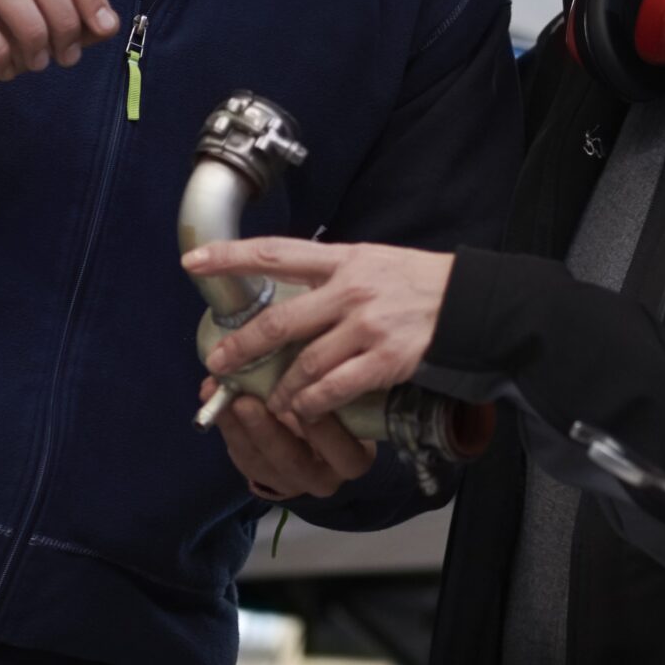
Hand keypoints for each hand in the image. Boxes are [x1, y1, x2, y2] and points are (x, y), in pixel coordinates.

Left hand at [185, 239, 451, 421]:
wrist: (471, 304)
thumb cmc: (420, 283)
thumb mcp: (374, 262)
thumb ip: (334, 275)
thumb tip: (292, 286)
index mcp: (344, 260)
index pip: (276, 253)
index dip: (231, 257)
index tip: (193, 262)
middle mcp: (350, 290)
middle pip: (280, 319)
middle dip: (243, 345)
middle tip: (219, 363)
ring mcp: (366, 325)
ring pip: (305, 363)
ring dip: (282, 388)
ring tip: (271, 401)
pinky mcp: (384, 358)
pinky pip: (336, 388)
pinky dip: (314, 404)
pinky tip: (306, 411)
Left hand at [200, 377, 374, 499]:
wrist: (320, 438)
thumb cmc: (339, 405)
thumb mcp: (344, 396)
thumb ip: (329, 381)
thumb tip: (302, 346)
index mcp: (353, 457)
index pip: (345, 450)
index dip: (323, 429)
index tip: (301, 396)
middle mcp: (324, 477)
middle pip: (293, 460)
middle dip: (265, 430)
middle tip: (246, 400)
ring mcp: (290, 482)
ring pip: (260, 461)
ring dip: (236, 426)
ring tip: (219, 396)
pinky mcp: (262, 477)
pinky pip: (240, 456)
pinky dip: (224, 426)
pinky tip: (210, 398)